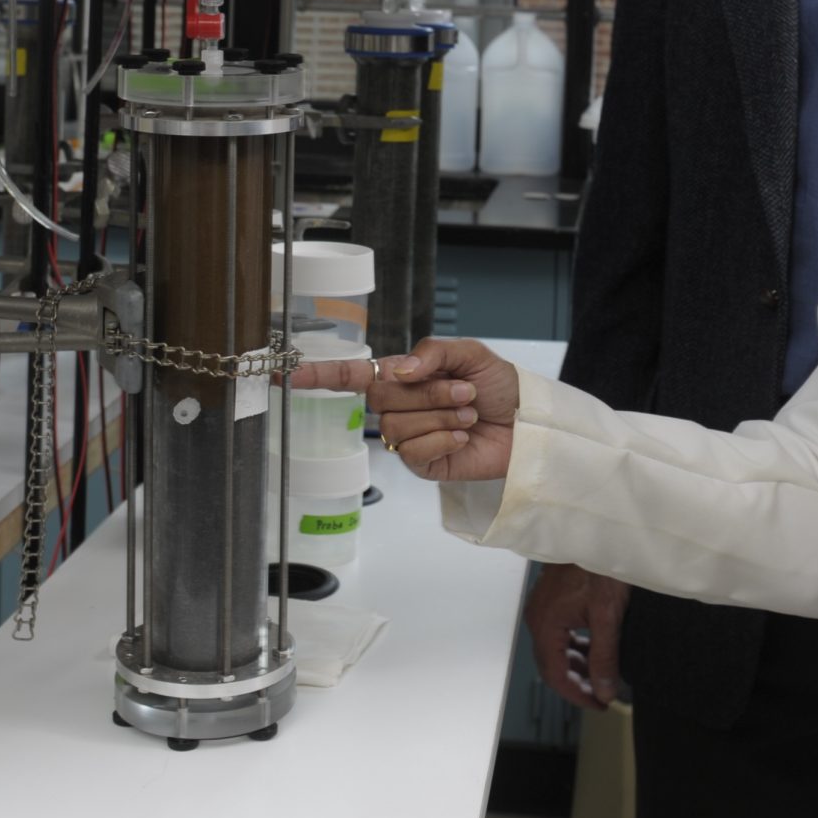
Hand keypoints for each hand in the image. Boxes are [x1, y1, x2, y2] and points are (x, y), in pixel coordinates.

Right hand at [290, 337, 518, 481]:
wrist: (529, 423)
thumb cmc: (500, 386)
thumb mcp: (469, 354)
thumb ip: (431, 353)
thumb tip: (399, 369)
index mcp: (404, 376)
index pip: (352, 377)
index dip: (319, 375)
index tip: (288, 372)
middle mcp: (401, 407)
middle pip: (382, 399)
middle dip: (429, 394)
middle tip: (464, 394)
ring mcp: (410, 438)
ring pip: (399, 427)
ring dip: (441, 418)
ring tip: (468, 416)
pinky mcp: (423, 465)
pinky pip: (414, 452)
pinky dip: (443, 440)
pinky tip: (462, 437)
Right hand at [524, 564, 630, 708]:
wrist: (598, 531)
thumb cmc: (601, 565)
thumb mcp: (608, 616)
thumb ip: (605, 657)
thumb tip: (604, 690)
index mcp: (546, 624)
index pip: (555, 674)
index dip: (576, 695)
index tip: (599, 705)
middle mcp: (538, 618)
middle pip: (552, 665)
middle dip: (577, 683)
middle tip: (603, 695)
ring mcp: (544, 608)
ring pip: (556, 650)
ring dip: (578, 666)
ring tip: (603, 675)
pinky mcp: (554, 601)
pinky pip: (560, 634)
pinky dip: (576, 647)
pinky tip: (596, 650)